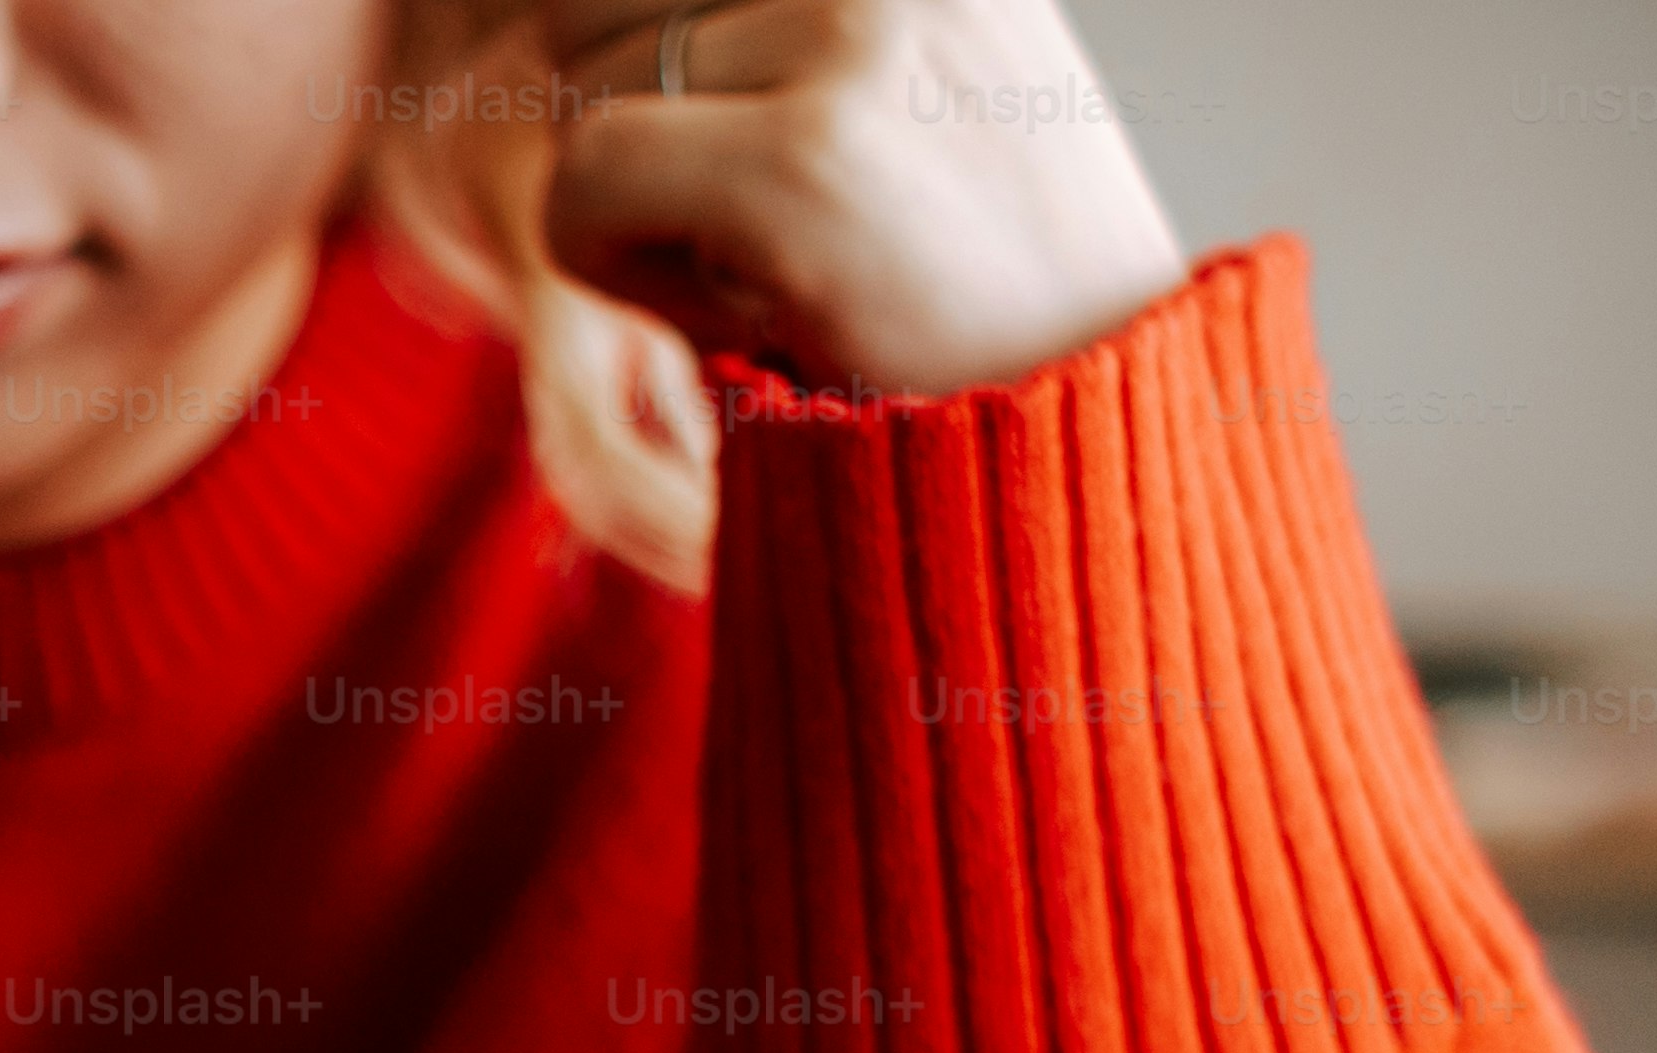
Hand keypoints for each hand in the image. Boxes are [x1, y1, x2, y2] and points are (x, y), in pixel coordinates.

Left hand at [538, 0, 1189, 396]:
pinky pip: (584, 179)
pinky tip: (750, 305)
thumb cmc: (979, 276)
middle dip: (632, 122)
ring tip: (777, 257)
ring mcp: (858, 29)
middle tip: (757, 218)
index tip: (773, 154)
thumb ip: (773, 31)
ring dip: (637, 206)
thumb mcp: (906, 82)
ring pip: (578, 93)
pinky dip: (622, 270)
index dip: (662, 66)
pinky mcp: (807, 158)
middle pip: (591, 8)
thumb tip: (568, 19)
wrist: (1087, 407)